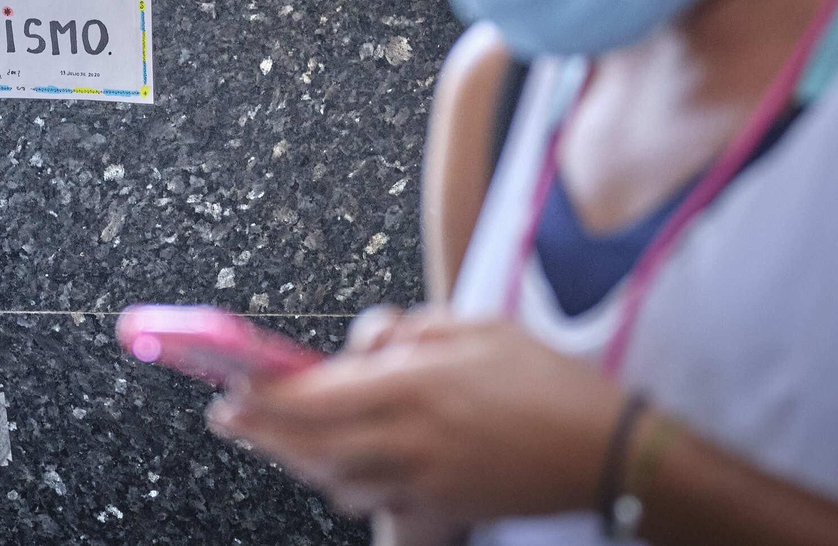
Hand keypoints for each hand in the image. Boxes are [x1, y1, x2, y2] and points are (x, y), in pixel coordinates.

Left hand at [208, 310, 624, 522]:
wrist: (605, 454)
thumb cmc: (547, 383)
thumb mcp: (479, 327)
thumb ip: (413, 330)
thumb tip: (371, 342)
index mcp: (415, 386)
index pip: (314, 397)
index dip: (264, 398)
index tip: (232, 389)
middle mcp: (409, 440)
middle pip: (309, 447)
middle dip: (261, 435)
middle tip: (232, 420)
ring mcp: (422, 482)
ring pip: (333, 480)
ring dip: (298, 460)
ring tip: (278, 439)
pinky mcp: (439, 508)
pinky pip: (371, 502)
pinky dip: (343, 485)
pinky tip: (338, 466)